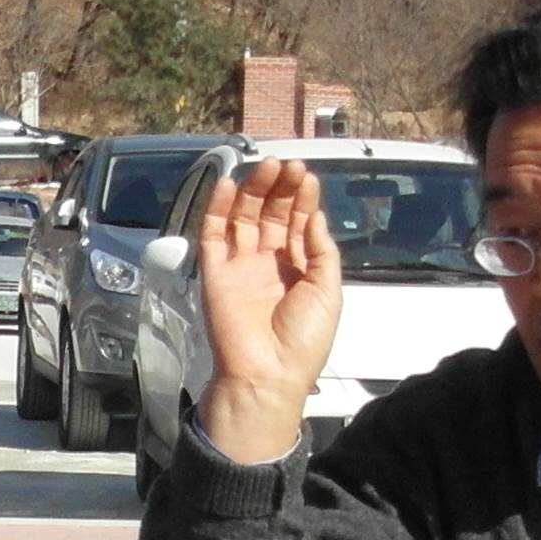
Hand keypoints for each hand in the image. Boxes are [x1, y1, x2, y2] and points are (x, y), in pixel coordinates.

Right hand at [192, 157, 342, 465]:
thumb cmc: (303, 341)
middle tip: (288, 165)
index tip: (307, 176)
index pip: (298, 224)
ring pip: (243, 217)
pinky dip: (217, 208)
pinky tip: (228, 184)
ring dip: (253, 190)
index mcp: (297, 270)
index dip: (302, 199)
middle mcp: (267, 264)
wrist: (267, 374)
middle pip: (271, 215)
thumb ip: (321, 250)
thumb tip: (314, 216)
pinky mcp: (214, 273)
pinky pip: (212, 234)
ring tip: (267, 166)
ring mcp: (240, 267)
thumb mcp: (328, 291)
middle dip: (280, 188)